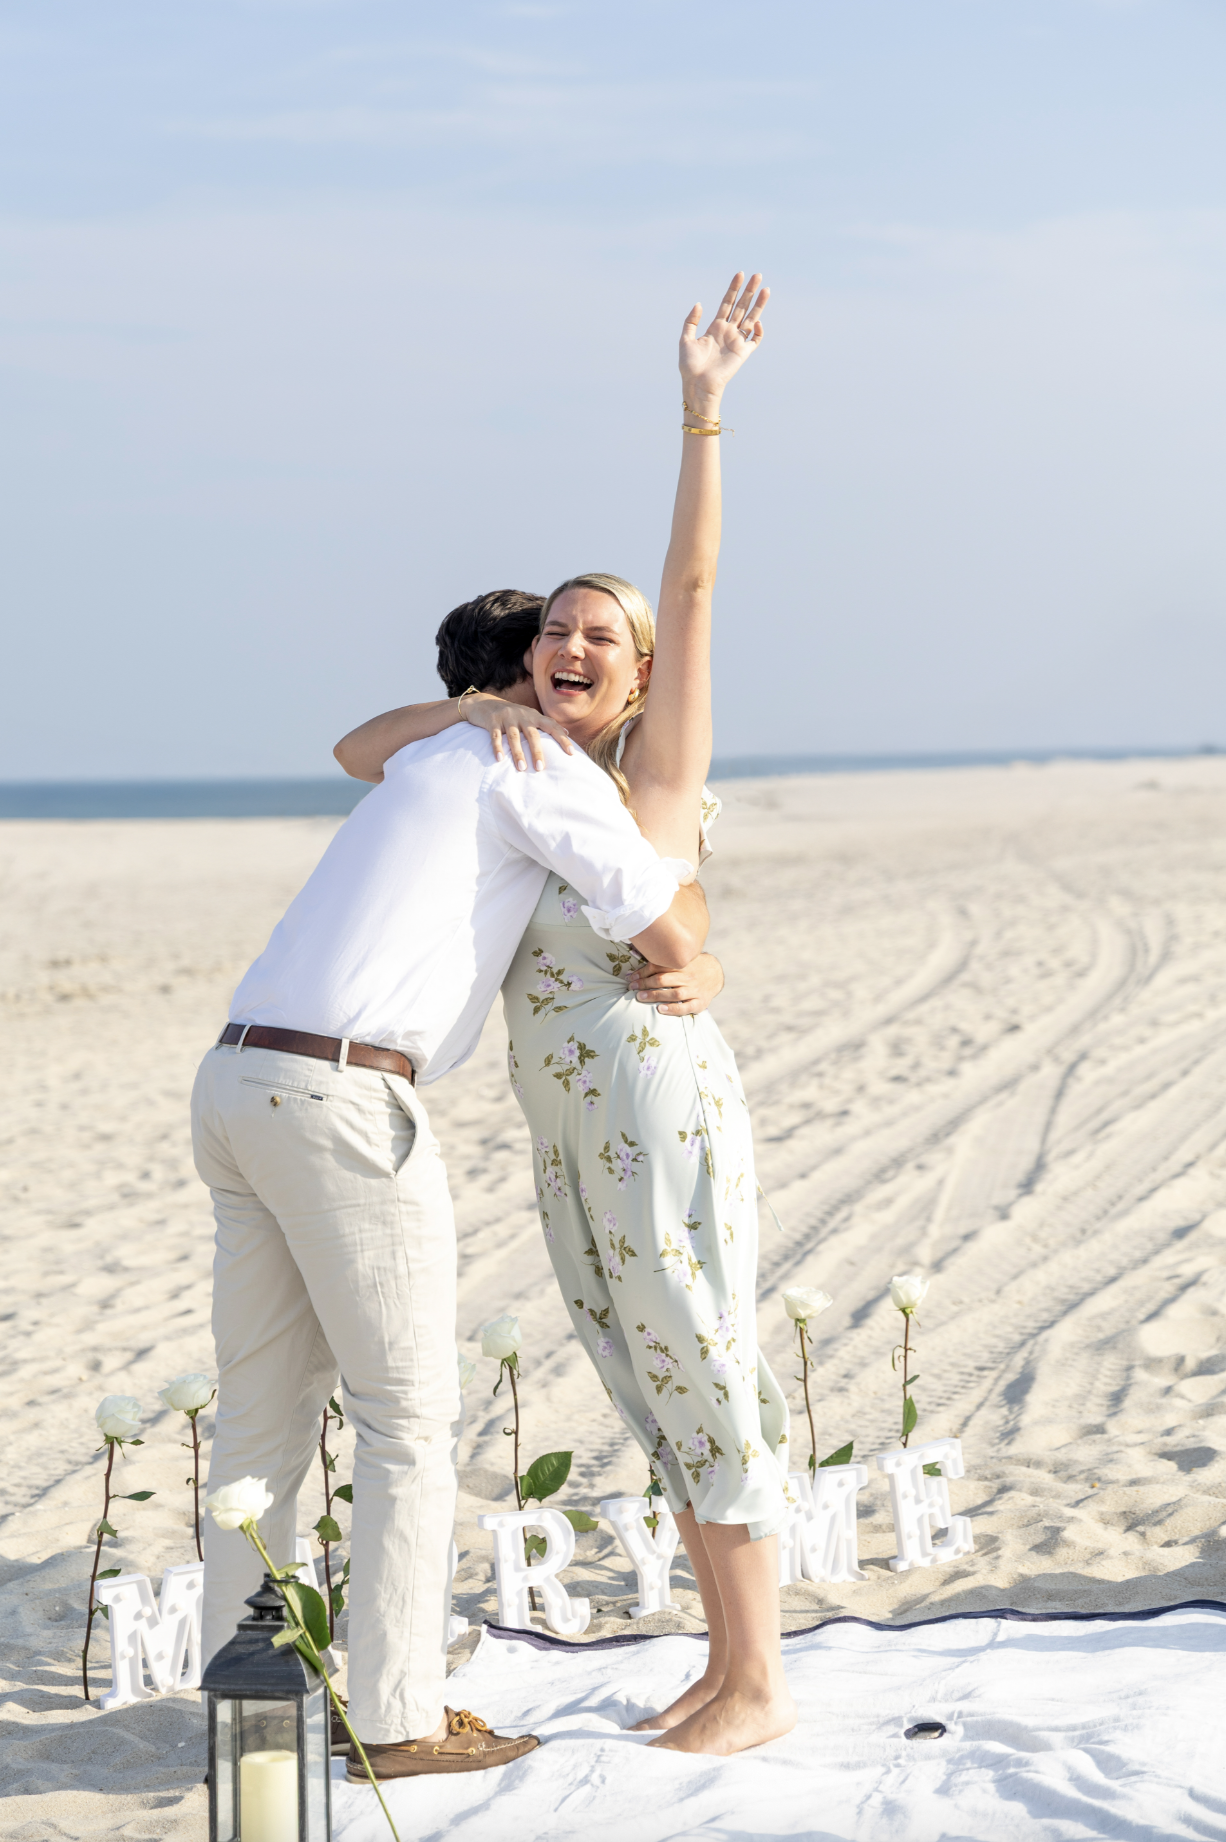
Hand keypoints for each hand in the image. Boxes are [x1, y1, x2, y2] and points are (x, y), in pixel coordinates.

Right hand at [460, 692, 573, 770]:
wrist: (483, 703)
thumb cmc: (511, 715)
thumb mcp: (529, 716)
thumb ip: (546, 723)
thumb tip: (567, 732)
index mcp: (533, 716)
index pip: (551, 727)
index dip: (562, 739)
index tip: (571, 753)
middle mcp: (522, 715)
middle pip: (533, 734)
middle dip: (537, 752)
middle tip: (541, 768)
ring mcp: (507, 717)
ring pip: (514, 736)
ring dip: (518, 753)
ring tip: (522, 768)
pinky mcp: (492, 721)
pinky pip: (495, 736)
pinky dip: (497, 747)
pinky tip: (500, 759)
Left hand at [627, 952, 724, 1016]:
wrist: (715, 974)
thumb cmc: (691, 966)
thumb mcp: (680, 959)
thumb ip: (662, 962)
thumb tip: (636, 964)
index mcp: (682, 964)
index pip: (660, 967)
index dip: (644, 972)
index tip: (631, 978)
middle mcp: (688, 977)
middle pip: (665, 980)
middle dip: (646, 984)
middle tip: (632, 988)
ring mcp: (695, 990)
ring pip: (674, 994)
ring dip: (656, 996)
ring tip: (641, 997)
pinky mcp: (700, 1003)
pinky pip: (686, 1007)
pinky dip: (673, 1009)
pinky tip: (661, 1009)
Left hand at [679, 272, 768, 410]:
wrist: (697, 384)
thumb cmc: (689, 366)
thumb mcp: (685, 339)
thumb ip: (691, 321)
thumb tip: (699, 304)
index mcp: (715, 327)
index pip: (727, 303)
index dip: (734, 289)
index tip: (740, 274)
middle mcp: (728, 332)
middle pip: (742, 307)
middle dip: (749, 291)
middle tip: (758, 275)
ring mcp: (737, 342)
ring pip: (752, 319)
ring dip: (759, 305)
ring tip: (765, 289)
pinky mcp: (743, 354)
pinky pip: (755, 341)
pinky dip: (759, 332)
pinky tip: (757, 322)